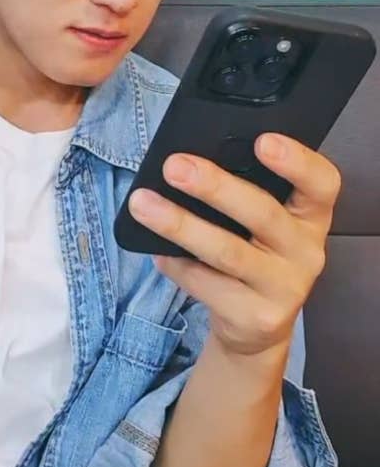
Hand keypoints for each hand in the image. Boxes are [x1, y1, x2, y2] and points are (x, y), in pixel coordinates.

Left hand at [129, 133, 340, 357]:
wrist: (257, 326)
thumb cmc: (255, 252)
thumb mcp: (266, 223)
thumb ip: (247, 191)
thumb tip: (188, 161)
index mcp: (311, 216)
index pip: (322, 184)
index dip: (297, 161)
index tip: (263, 140)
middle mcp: (307, 252)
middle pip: (264, 214)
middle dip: (216, 187)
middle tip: (175, 166)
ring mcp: (285, 288)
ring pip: (228, 252)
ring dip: (181, 225)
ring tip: (143, 203)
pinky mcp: (257, 318)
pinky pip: (207, 284)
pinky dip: (176, 263)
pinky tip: (155, 248)